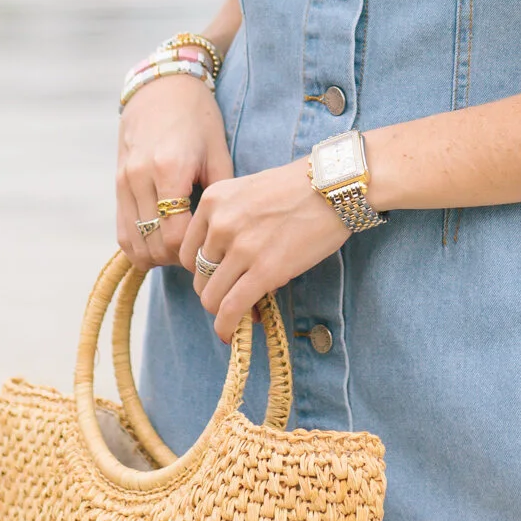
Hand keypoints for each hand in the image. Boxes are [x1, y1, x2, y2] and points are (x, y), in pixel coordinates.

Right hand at [115, 75, 232, 272]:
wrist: (162, 88)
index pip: (175, 235)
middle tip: (199, 252)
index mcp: (169, 169)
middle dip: (177, 258)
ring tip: (181, 248)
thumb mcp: (218, 152)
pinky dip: (140, 245)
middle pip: (153, 244)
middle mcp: (140, 177)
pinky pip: (122, 231)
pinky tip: (161, 242)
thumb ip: (220, 194)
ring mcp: (123, 182)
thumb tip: (225, 236)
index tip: (211, 250)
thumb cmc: (198, 118)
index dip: (194, 252)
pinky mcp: (116, 184)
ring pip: (133, 243)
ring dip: (157, 255)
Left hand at [180, 161, 348, 342]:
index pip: (187, 250)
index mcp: (213, 201)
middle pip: (198, 275)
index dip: (201, 269)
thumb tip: (223, 261)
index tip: (218, 276)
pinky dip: (226, 326)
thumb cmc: (298, 187)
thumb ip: (229, 219)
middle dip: (214, 289)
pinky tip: (229, 333)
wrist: (334, 187)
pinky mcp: (265, 271)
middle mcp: (220, 223)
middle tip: (233, 294)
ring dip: (221, 309)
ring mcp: (241, 248)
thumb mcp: (249, 191)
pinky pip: (231, 308)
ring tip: (238, 313)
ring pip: (211, 296)